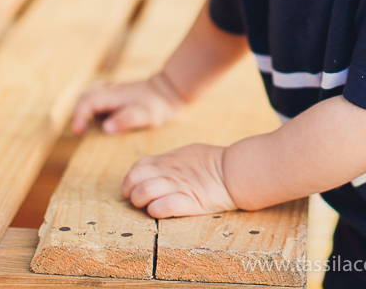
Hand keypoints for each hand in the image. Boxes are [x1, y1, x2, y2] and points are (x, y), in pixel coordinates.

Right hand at [70, 73, 185, 134]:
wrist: (168, 91)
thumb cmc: (157, 105)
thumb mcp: (145, 115)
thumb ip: (126, 120)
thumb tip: (105, 128)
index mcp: (113, 94)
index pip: (88, 101)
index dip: (79, 116)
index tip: (78, 131)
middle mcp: (109, 90)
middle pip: (84, 96)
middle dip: (78, 113)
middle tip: (80, 131)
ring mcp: (111, 91)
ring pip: (89, 97)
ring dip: (85, 111)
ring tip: (88, 128)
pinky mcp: (114, 96)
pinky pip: (96, 101)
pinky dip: (93, 111)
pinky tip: (101, 123)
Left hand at [122, 144, 237, 217]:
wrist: (235, 171)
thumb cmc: (213, 163)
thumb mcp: (186, 154)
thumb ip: (168, 162)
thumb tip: (152, 170)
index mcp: (167, 160)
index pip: (137, 167)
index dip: (130, 179)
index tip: (134, 188)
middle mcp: (168, 172)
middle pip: (135, 179)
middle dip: (131, 192)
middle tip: (138, 200)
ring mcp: (178, 186)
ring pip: (144, 192)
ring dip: (141, 202)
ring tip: (148, 206)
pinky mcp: (189, 202)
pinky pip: (162, 207)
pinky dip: (156, 210)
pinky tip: (160, 211)